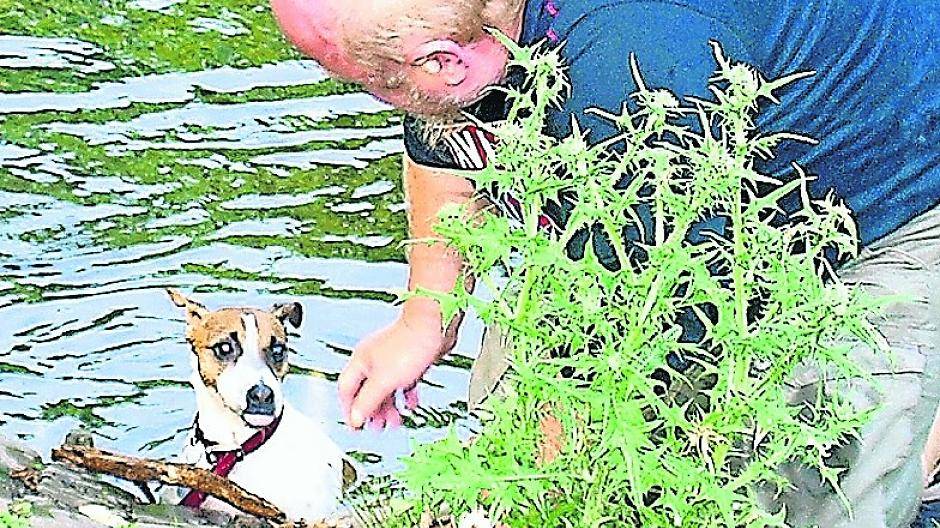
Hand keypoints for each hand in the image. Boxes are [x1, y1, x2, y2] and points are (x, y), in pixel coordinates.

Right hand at [338, 301, 458, 429]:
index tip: (356, 427)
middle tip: (379, 427)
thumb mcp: (384, 380)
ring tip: (396, 421)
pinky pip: (403, 384)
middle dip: (372, 412)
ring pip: (385, 390)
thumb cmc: (409, 343)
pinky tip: (411, 403)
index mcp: (361, 362)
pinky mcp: (409, 362)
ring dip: (389, 407)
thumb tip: (355, 419)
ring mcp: (392, 361)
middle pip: (367, 392)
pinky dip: (405, 396)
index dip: (349, 410)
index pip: (346, 390)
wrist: (434, 326)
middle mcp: (374, 361)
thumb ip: (368, 401)